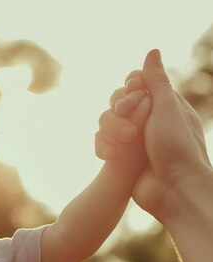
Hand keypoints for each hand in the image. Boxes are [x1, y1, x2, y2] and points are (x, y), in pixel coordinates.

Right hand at [97, 50, 210, 222]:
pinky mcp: (121, 156)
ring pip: (105, 122)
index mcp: (164, 105)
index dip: (131, 87)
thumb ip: (156, 80)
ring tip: (125, 144)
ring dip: (111, 130)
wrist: (173, 191)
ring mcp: (133, 139)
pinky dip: (104, 147)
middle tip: (132, 126)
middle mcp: (147, 120)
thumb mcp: (167, 107)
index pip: (137, 84)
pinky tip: (111, 156)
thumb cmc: (176, 147)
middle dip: (119, 112)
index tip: (136, 93)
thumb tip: (152, 52)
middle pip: (117, 102)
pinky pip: (101, 142)